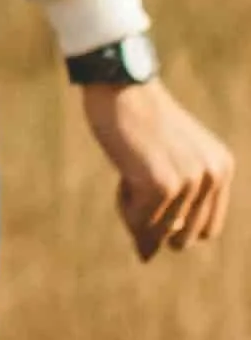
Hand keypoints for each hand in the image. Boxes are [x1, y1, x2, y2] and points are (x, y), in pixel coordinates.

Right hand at [81, 79, 233, 260]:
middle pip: (183, 237)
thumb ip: (175, 199)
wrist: (118, 82)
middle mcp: (213, 175)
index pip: (206, 230)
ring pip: (159, 232)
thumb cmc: (136, 118)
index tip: (152, 207)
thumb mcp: (169, 156)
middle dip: (155, 225)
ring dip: (135, 215)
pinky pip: (140, 223)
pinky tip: (122, 175)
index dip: (176, 227)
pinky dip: (125, 208)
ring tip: (126, 178)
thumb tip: (148, 257)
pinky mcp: (162, 184)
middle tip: (134, 190)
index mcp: (221, 167)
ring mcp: (190, 180)